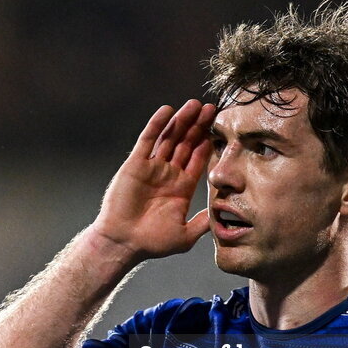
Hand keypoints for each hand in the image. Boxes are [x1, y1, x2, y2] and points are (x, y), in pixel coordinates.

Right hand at [91, 99, 215, 262]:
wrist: (123, 242)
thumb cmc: (152, 242)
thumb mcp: (186, 235)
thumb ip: (204, 222)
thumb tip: (223, 214)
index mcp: (182, 188)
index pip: (198, 159)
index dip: (209, 143)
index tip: (221, 128)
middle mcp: (168, 174)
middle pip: (186, 144)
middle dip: (198, 126)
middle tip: (211, 108)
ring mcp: (152, 167)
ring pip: (169, 138)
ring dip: (181, 120)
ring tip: (194, 104)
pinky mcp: (135, 164)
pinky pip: (147, 140)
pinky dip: (157, 124)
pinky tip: (168, 111)